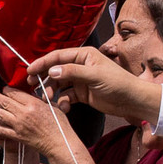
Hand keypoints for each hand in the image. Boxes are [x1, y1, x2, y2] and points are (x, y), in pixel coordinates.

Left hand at [0, 87, 76, 158]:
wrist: (60, 144)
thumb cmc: (60, 126)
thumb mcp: (53, 107)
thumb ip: (40, 100)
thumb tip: (31, 95)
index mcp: (33, 104)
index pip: (14, 93)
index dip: (7, 90)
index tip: (5, 89)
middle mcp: (24, 113)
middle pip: (5, 101)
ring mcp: (19, 125)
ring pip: (0, 114)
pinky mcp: (17, 136)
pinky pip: (2, 130)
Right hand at [26, 46, 161, 123]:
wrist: (132, 101)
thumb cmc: (118, 83)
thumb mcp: (95, 75)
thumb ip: (72, 72)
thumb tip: (52, 71)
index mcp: (84, 55)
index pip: (58, 56)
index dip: (42, 63)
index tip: (29, 71)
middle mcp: (80, 65)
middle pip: (55, 69)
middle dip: (43, 78)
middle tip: (31, 86)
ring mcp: (80, 80)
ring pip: (59, 84)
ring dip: (52, 92)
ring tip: (47, 100)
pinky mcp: (82, 93)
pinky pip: (67, 96)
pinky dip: (63, 102)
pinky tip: (64, 108)